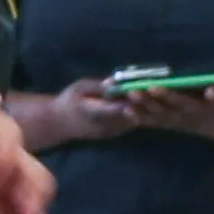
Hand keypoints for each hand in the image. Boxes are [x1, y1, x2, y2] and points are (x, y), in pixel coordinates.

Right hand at [15, 79, 143, 152]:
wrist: (60, 123)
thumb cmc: (69, 101)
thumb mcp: (80, 87)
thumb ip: (98, 86)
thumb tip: (115, 81)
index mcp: (95, 113)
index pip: (119, 108)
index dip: (133, 98)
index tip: (143, 86)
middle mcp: (106, 126)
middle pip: (131, 115)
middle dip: (143, 102)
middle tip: (153, 88)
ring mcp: (112, 132)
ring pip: (134, 120)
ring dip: (143, 108)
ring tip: (152, 93)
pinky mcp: (115, 133)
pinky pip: (131, 122)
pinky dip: (139, 112)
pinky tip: (146, 101)